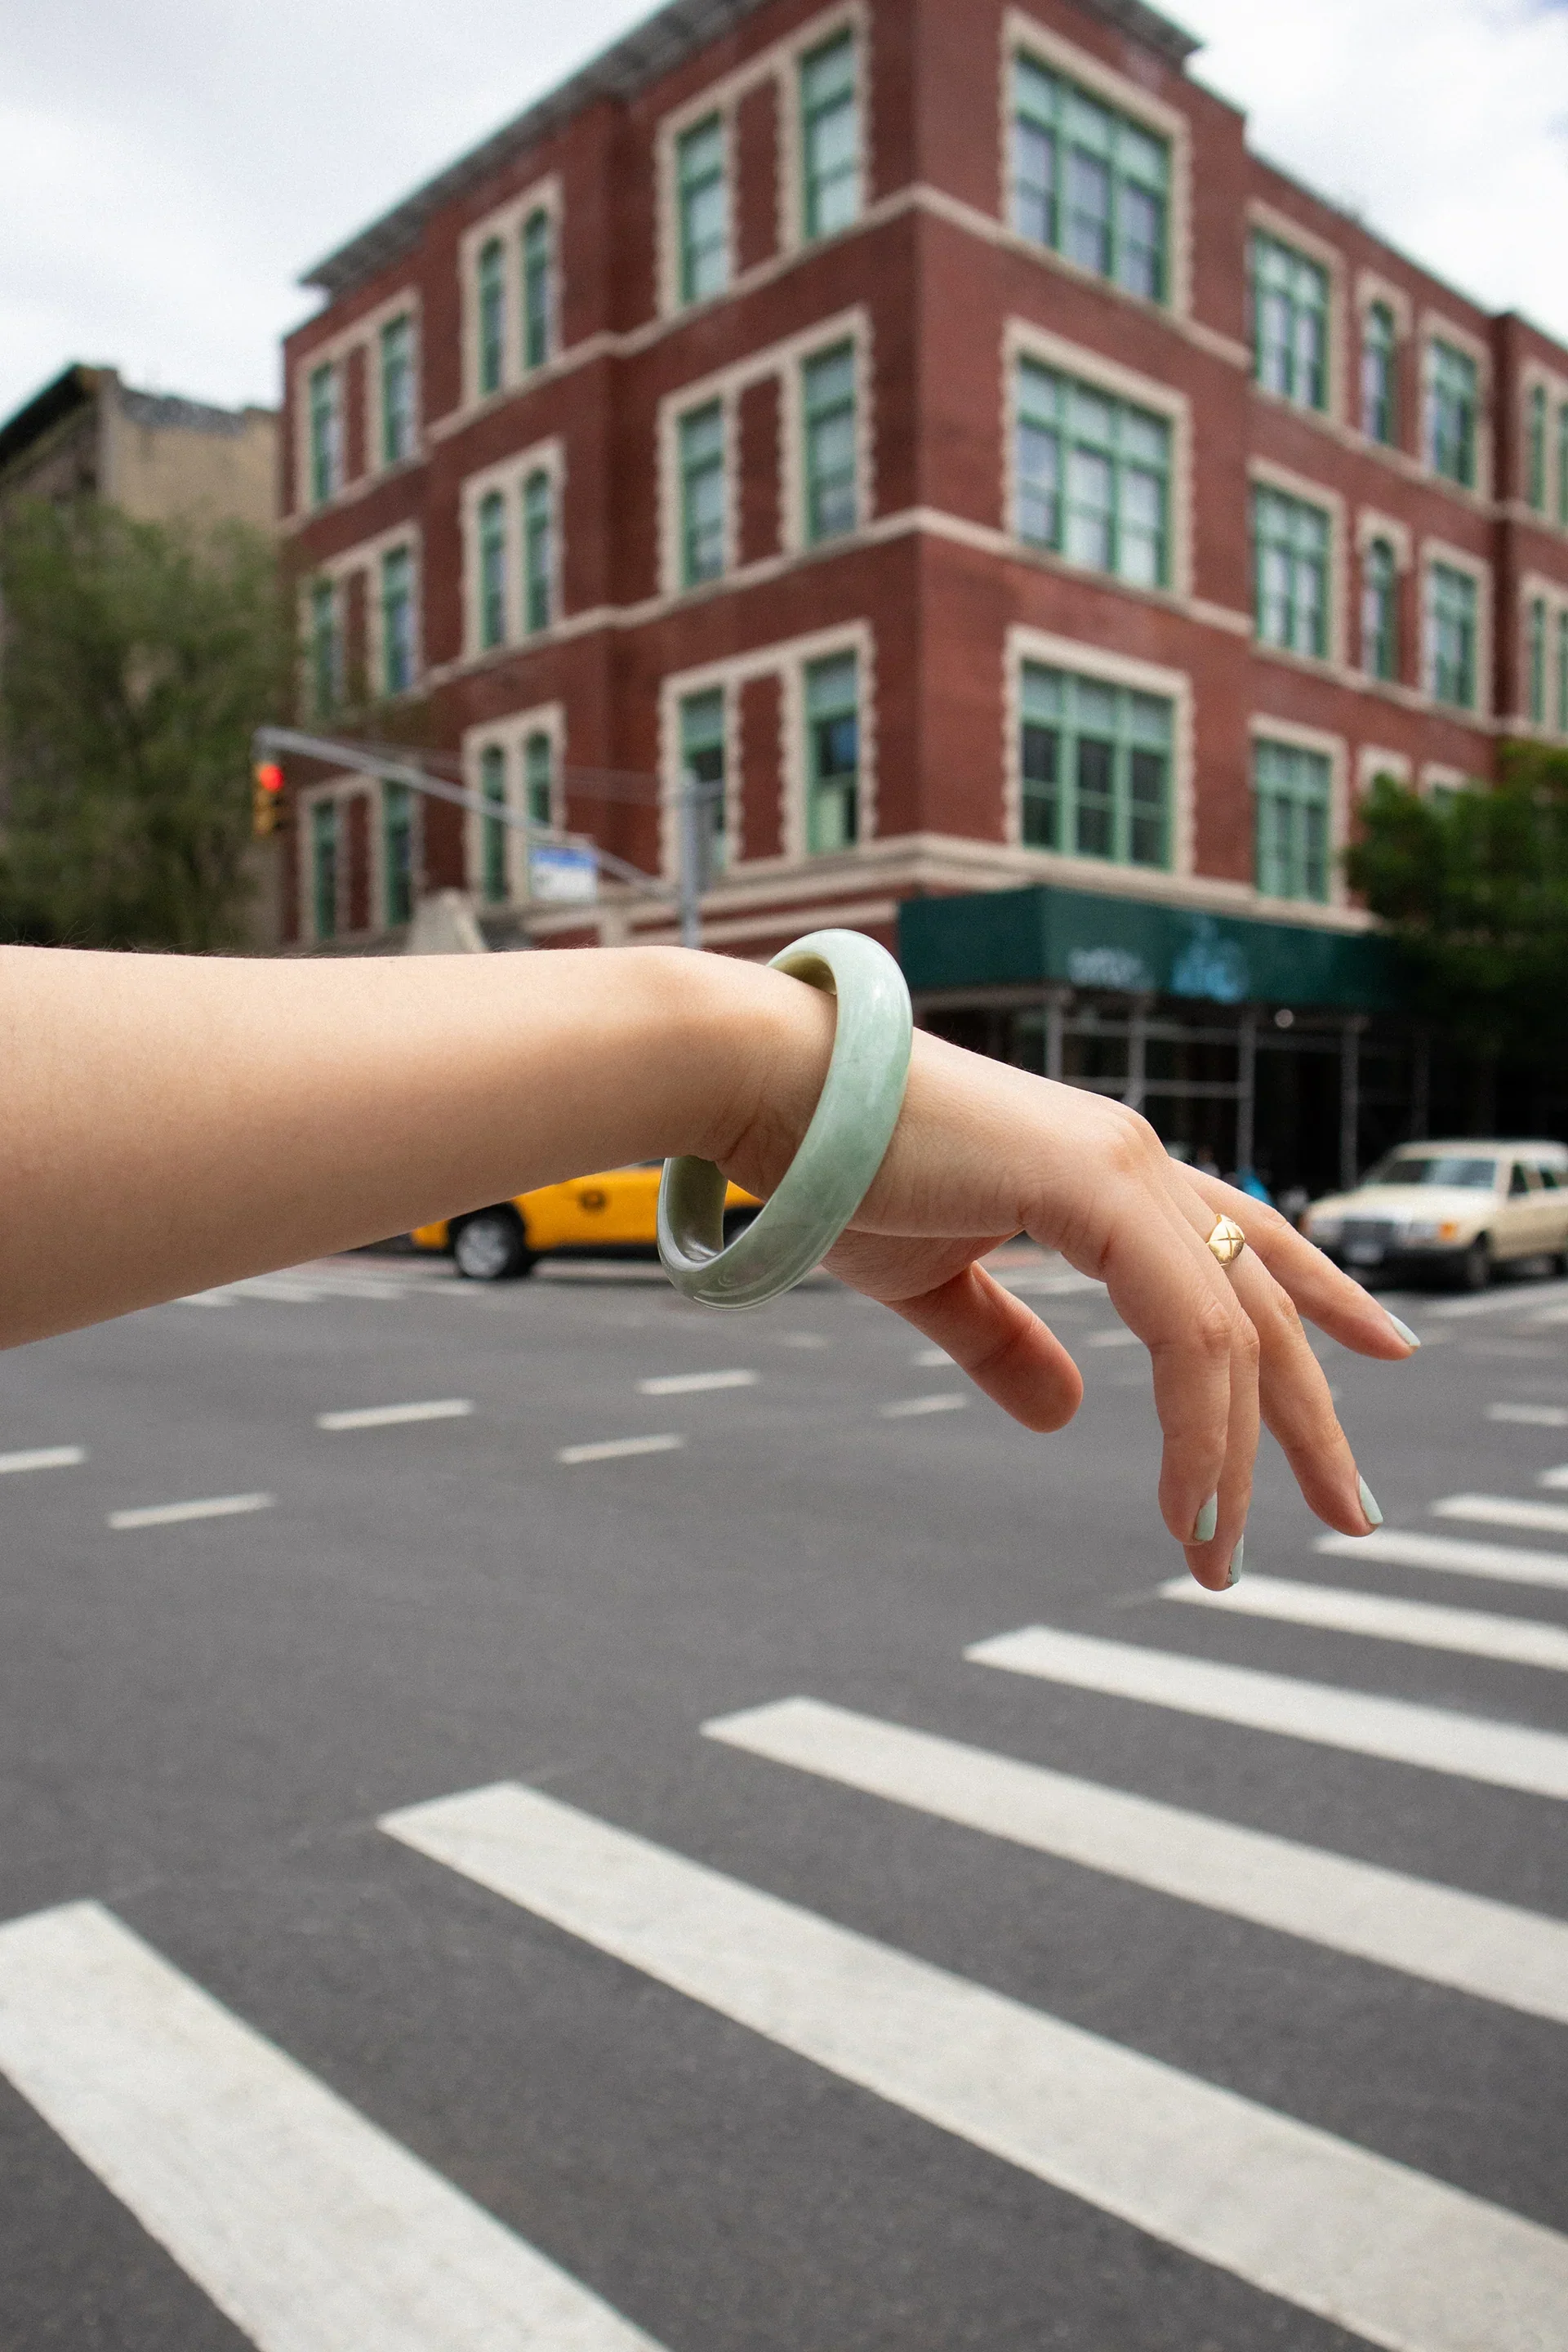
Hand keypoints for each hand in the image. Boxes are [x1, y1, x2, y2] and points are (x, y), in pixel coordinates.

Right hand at [723, 1025, 1411, 1592]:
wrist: (770, 1095)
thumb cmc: (838, 1173)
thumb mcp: (934, 1282)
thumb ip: (1004, 1343)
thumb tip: (1066, 1415)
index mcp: (1109, 1173)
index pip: (1248, 1240)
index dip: (1324, 1298)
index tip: (1386, 1354)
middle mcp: (1137, 1161)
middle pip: (1265, 1299)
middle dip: (1312, 1417)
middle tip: (1353, 1516)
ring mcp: (1125, 1166)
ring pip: (1234, 1330)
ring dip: (1241, 1454)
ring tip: (1224, 1556)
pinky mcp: (1094, 1186)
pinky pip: (1186, 1330)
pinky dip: (1196, 1428)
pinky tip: (1189, 1506)